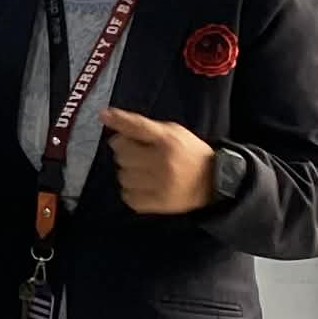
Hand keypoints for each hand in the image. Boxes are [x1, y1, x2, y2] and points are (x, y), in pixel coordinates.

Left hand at [101, 108, 215, 214]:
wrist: (213, 181)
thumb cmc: (189, 153)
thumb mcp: (173, 132)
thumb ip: (144, 127)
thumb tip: (109, 117)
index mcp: (168, 141)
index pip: (136, 126)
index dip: (118, 120)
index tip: (104, 116)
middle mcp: (162, 162)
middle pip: (122, 152)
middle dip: (125, 150)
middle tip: (138, 152)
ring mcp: (160, 184)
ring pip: (122, 175)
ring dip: (128, 171)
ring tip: (143, 170)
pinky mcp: (158, 203)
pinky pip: (128, 196)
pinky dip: (131, 191)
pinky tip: (144, 185)